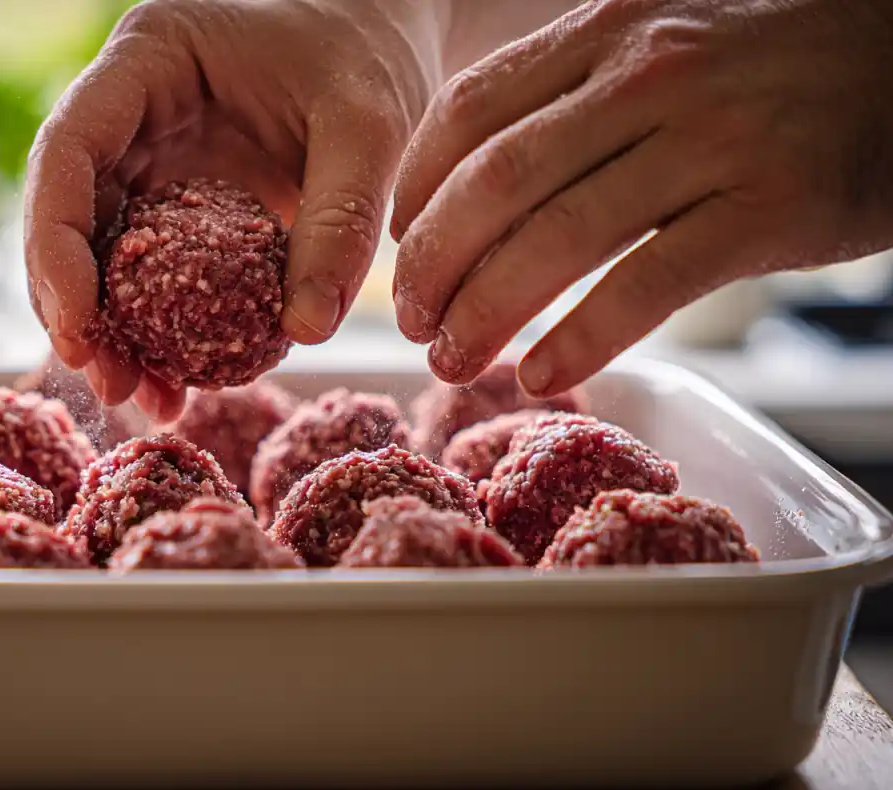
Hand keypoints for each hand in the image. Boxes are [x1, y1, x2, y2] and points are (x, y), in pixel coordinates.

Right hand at [25, 0, 425, 420]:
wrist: (388, 40)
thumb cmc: (371, 55)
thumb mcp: (369, 125)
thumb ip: (343, 218)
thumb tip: (306, 331)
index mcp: (150, 59)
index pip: (67, 149)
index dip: (54, 242)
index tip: (79, 326)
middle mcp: (131, 112)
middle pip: (66, 215)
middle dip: (78, 308)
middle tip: (112, 383)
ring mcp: (148, 161)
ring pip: (100, 257)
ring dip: (113, 334)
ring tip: (147, 401)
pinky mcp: (177, 207)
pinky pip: (149, 277)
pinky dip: (158, 333)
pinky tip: (178, 386)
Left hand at [391, 0, 892, 395]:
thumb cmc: (772, 61)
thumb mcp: (663, 39)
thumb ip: (574, 88)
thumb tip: (473, 171)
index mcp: (606, 32)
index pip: (469, 111)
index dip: (414, 190)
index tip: (397, 245)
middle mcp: (646, 77)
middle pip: (495, 183)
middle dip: (433, 267)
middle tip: (412, 323)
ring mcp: (709, 141)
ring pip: (558, 240)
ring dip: (486, 313)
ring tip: (453, 361)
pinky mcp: (767, 209)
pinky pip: (645, 287)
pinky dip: (581, 340)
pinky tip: (541, 375)